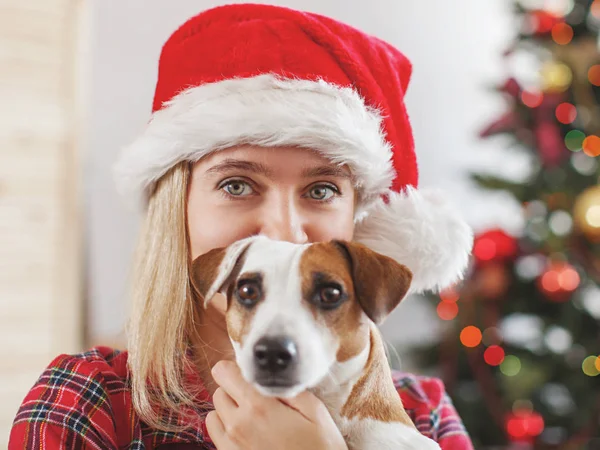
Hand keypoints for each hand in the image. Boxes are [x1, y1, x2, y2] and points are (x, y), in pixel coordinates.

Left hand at [206, 360, 347, 449]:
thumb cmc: (320, 448)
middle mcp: (238, 424)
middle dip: (236, 389)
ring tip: (254, 415)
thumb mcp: (315, 411)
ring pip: (215, 411)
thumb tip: (270, 375)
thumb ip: (289, 388)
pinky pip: (214, 432)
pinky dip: (225, 426)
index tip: (253, 375)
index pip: (224, 372)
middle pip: (220, 390)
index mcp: (259, 407)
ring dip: (230, 408)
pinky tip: (246, 430)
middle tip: (260, 397)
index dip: (237, 369)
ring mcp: (231, 444)